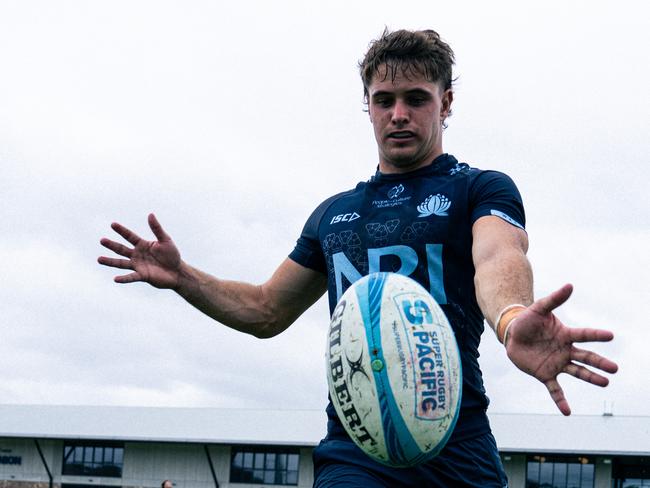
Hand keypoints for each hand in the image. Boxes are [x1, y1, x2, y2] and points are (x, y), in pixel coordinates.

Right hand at [98, 213, 181, 288]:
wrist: (177, 272)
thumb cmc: (172, 255)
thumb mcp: (165, 240)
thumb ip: (157, 229)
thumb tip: (150, 214)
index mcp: (142, 244)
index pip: (129, 236)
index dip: (122, 230)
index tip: (113, 224)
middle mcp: (137, 255)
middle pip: (121, 249)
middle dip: (112, 245)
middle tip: (102, 240)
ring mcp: (138, 265)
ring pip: (121, 263)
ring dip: (110, 261)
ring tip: (99, 259)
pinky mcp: (142, 276)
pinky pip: (131, 277)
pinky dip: (124, 278)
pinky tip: (116, 279)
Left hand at [505, 284, 617, 415]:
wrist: (512, 334)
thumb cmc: (528, 320)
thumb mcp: (539, 308)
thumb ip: (554, 299)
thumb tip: (570, 285)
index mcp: (565, 335)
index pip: (584, 335)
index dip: (596, 335)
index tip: (610, 335)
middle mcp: (565, 351)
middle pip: (586, 357)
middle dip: (599, 363)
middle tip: (614, 368)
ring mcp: (557, 364)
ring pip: (577, 372)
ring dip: (590, 378)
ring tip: (605, 383)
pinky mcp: (545, 374)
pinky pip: (555, 390)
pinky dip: (560, 400)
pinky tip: (567, 412)